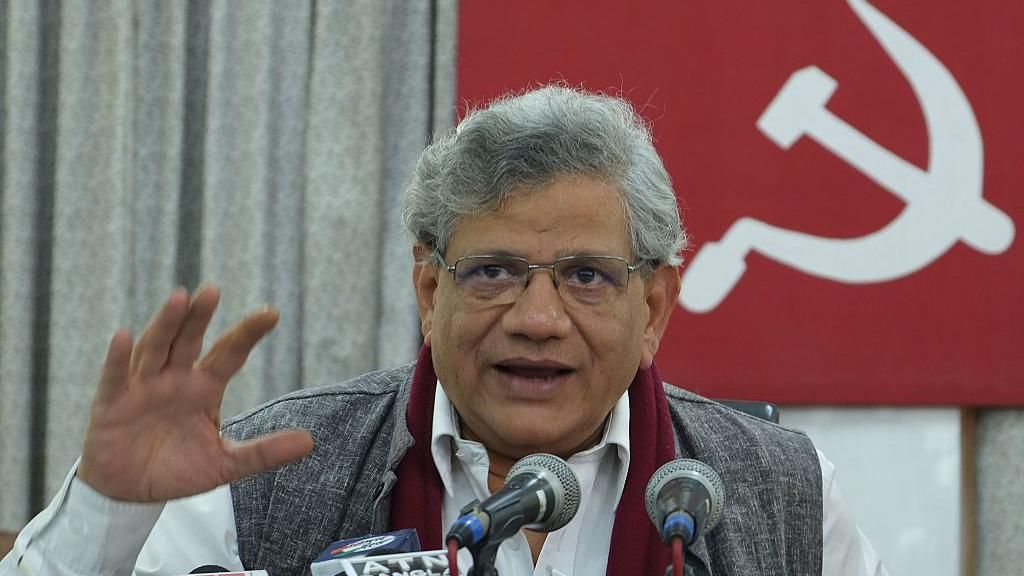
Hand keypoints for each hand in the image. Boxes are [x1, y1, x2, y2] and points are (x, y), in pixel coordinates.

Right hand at [77, 285, 313, 501]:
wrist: (132, 494)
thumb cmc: (178, 470)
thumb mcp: (226, 463)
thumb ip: (264, 451)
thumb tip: (310, 442)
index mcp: (204, 387)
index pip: (229, 353)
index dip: (248, 333)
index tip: (271, 313)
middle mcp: (174, 379)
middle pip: (188, 341)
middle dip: (199, 316)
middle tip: (213, 291)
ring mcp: (142, 388)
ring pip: (155, 349)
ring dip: (165, 324)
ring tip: (179, 298)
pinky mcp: (111, 405)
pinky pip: (114, 378)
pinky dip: (117, 358)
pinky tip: (122, 336)